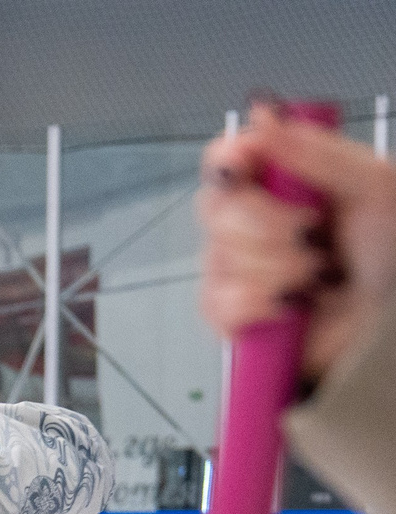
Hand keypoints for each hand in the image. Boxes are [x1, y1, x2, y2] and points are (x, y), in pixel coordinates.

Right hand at [199, 104, 395, 380]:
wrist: (389, 322)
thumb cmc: (391, 252)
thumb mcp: (373, 186)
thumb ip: (316, 150)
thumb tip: (263, 113)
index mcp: (282, 184)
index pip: (225, 158)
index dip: (226, 158)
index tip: (245, 165)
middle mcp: (251, 223)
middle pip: (214, 207)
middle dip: (266, 224)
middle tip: (314, 235)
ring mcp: (237, 270)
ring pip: (218, 258)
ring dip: (277, 270)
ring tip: (318, 278)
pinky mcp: (232, 317)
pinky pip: (218, 304)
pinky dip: (258, 305)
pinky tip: (291, 307)